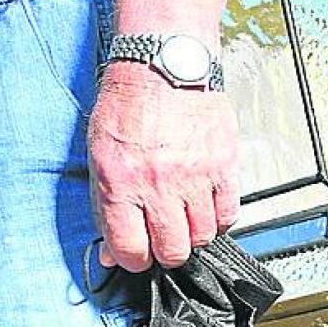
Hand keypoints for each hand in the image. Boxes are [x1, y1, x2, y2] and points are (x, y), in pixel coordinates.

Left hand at [89, 62, 239, 270]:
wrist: (162, 66)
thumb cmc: (127, 105)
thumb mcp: (99, 152)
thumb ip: (104, 205)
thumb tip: (109, 250)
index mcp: (120, 180)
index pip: (129, 249)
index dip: (131, 259)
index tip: (134, 256)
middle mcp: (158, 183)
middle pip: (172, 251)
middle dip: (163, 252)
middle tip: (159, 238)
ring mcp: (195, 177)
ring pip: (202, 237)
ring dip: (190, 235)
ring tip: (180, 217)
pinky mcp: (224, 167)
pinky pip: (228, 214)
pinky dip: (216, 218)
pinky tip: (203, 207)